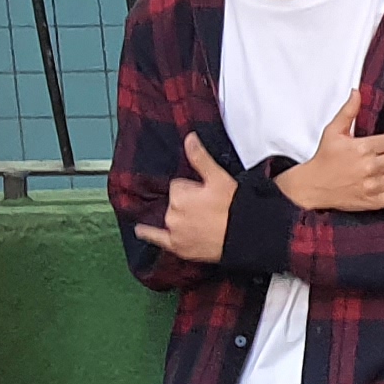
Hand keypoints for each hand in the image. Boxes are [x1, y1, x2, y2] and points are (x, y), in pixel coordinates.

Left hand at [134, 131, 239, 264]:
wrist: (244, 235)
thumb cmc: (234, 207)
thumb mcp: (219, 177)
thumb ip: (200, 157)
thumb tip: (189, 138)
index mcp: (179, 193)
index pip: (179, 186)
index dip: (194, 189)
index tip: (207, 196)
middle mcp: (172, 212)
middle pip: (175, 202)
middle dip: (188, 203)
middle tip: (208, 210)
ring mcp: (174, 230)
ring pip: (170, 217)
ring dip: (179, 217)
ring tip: (199, 222)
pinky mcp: (177, 246)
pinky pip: (156, 238)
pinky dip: (147, 233)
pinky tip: (140, 229)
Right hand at [277, 89, 383, 213]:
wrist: (313, 186)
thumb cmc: (325, 158)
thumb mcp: (333, 131)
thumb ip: (349, 111)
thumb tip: (358, 91)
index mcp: (363, 148)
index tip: (376, 147)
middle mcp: (371, 167)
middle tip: (376, 160)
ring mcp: (376, 185)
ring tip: (378, 174)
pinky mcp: (379, 201)